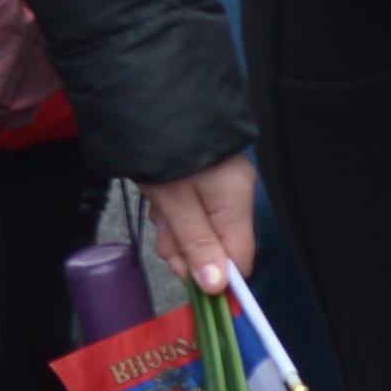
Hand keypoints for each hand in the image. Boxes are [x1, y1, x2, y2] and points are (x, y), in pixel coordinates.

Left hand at [139, 157, 258, 294]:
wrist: (150, 103)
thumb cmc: (162, 155)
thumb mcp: (175, 204)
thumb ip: (198, 245)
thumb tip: (219, 287)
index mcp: (236, 202)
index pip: (240, 260)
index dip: (214, 276)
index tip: (184, 277)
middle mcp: (237, 195)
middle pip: (218, 247)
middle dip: (185, 250)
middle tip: (163, 234)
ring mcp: (224, 187)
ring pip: (202, 232)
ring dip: (176, 232)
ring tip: (159, 210)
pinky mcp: (209, 180)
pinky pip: (197, 213)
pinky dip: (177, 215)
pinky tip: (163, 201)